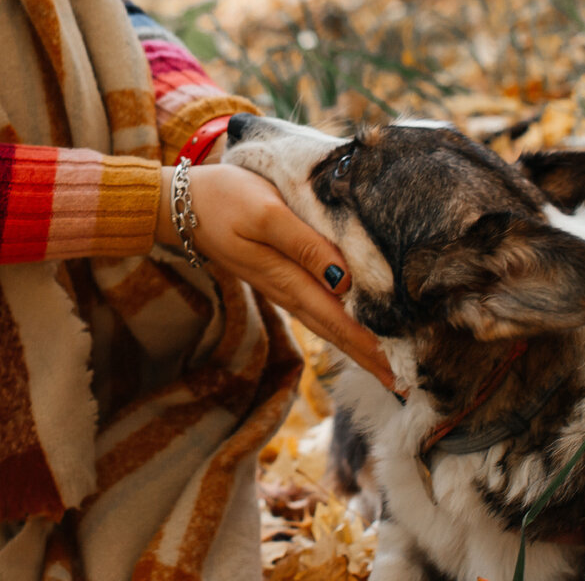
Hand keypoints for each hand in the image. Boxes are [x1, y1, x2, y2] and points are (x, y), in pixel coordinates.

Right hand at [156, 162, 395, 391]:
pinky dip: (336, 322)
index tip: (400, 374)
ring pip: (324, 320)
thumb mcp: (266, 215)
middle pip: (334, 329)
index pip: (337, 319)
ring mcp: (279, 284)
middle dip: (368, 356)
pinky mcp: (275, 273)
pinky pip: (313, 305)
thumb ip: (304, 245)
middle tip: (404, 385)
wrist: (180, 203)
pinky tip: (349, 324)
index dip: (369, 347)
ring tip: (385, 363)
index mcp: (287, 277)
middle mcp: (285, 289)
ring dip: (354, 344)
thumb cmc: (225, 199)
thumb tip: (344, 280)